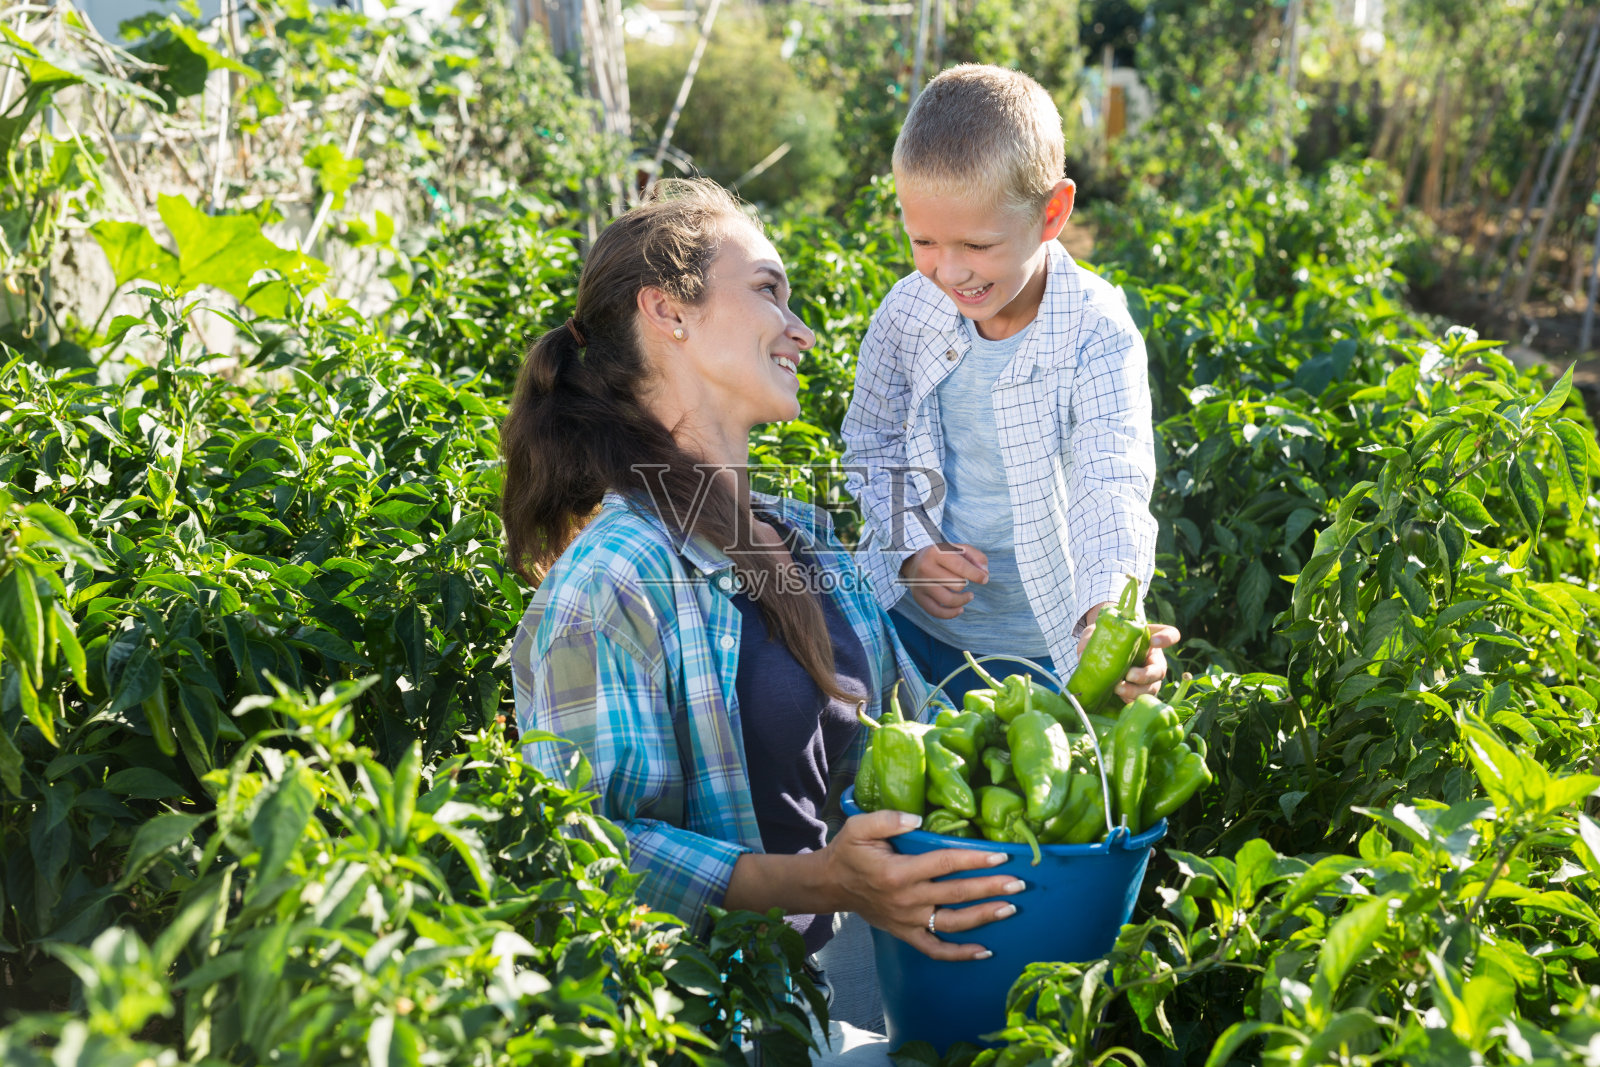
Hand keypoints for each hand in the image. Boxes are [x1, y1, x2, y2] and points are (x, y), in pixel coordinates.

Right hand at [821, 809, 1023, 961]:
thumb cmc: (849, 852)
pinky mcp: (906, 934)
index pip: (944, 864)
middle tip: (1019, 883)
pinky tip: (984, 952)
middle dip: (990, 888)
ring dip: (984, 917)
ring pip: (953, 923)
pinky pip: (935, 949)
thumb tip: (918, 820)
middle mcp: (907, 899)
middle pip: (957, 894)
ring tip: (1010, 908)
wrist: (831, 885)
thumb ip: (887, 819)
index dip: (974, 860)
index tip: (1000, 856)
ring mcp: (908, 920)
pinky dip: (960, 954)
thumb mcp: (859, 827)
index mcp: (898, 872)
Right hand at [899, 543, 988, 619]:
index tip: (984, 579)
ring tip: (969, 596)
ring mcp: (920, 584)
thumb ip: (977, 557)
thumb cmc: (943, 556)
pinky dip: (951, 614)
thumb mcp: (959, 549)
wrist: (915, 562)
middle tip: (965, 581)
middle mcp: (925, 567)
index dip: (976, 575)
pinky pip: (936, 611)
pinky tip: (960, 609)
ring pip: (948, 600)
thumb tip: (984, 574)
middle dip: (965, 584)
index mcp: (936, 552)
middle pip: (956, 584)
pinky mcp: (918, 597)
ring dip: (963, 600)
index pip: (960, 566)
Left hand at [1076, 617, 1181, 704]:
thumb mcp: (1096, 632)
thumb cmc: (1103, 638)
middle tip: (1128, 675)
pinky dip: (1130, 700)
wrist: (1098, 656)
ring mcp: (1148, 678)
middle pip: (1160, 670)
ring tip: (1118, 689)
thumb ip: (1091, 638)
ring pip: (1152, 688)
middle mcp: (1152, 660)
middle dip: (1145, 675)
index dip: (1167, 638)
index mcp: (1149, 640)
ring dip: (1136, 691)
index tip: (1154, 641)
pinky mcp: (1138, 692)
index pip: (1170, 635)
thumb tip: (1085, 653)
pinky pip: (1141, 700)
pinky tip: (1119, 699)